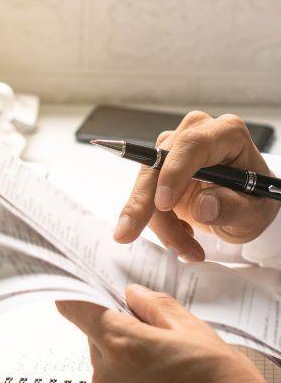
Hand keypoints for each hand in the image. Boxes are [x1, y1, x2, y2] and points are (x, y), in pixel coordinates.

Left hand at [57, 286, 280, 382]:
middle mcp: (107, 375)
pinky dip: (133, 382)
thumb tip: (133, 294)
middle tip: (158, 330)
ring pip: (108, 363)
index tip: (88, 288)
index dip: (79, 294)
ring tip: (172, 365)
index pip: (75, 309)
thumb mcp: (195, 331)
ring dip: (128, 356)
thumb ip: (156, 306)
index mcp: (121, 345)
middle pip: (96, 336)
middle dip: (120, 327)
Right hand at [113, 111, 279, 260]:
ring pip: (147, 187)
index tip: (163, 204)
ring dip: (160, 223)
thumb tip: (203, 206)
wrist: (243, 206)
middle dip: (144, 205)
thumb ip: (232, 208)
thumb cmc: (253, 201)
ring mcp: (173, 153)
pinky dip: (158, 223)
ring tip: (187, 247)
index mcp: (226, 135)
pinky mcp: (159, 171)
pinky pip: (145, 198)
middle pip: (158, 166)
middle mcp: (195, 136)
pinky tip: (181, 234)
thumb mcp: (254, 212)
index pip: (191, 145)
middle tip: (128, 233)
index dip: (173, 173)